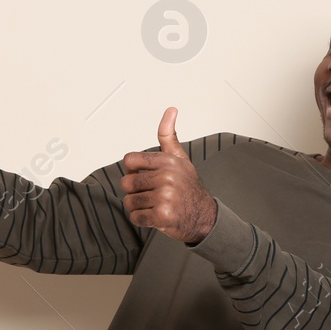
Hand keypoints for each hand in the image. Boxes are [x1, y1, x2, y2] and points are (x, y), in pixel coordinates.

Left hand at [120, 107, 217, 243]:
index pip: (129, 161)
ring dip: (138, 206)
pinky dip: (142, 220)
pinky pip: (136, 217)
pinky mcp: (163, 215)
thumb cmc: (187, 186)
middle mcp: (167, 176)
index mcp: (168, 160)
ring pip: (129, 201)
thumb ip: (168, 135)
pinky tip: (156, 216)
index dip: (132, 170)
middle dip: (135, 191)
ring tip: (155, 205)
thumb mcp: (179, 158)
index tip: (144, 176)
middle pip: (126, 183)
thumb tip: (171, 109)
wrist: (203, 216)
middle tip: (152, 194)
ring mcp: (166, 196)